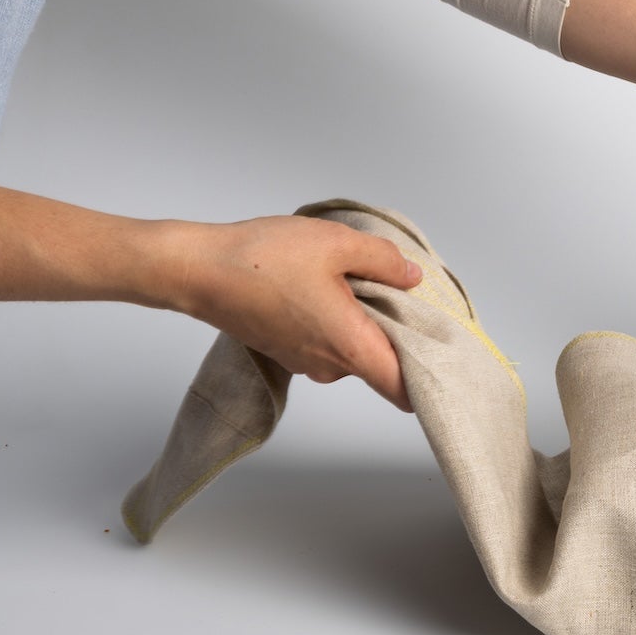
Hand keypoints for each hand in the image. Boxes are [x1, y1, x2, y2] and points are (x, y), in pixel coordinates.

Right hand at [158, 214, 422, 412]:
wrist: (195, 269)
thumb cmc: (261, 259)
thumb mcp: (338, 244)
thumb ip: (385, 261)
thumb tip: (412, 276)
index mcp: (351, 349)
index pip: (406, 390)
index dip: (428, 378)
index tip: (439, 353)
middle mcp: (331, 367)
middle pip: (383, 364)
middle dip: (396, 332)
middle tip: (397, 289)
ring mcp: (306, 362)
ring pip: (353, 350)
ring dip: (362, 321)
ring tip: (352, 278)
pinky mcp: (286, 351)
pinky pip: (327, 343)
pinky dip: (336, 320)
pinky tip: (324, 284)